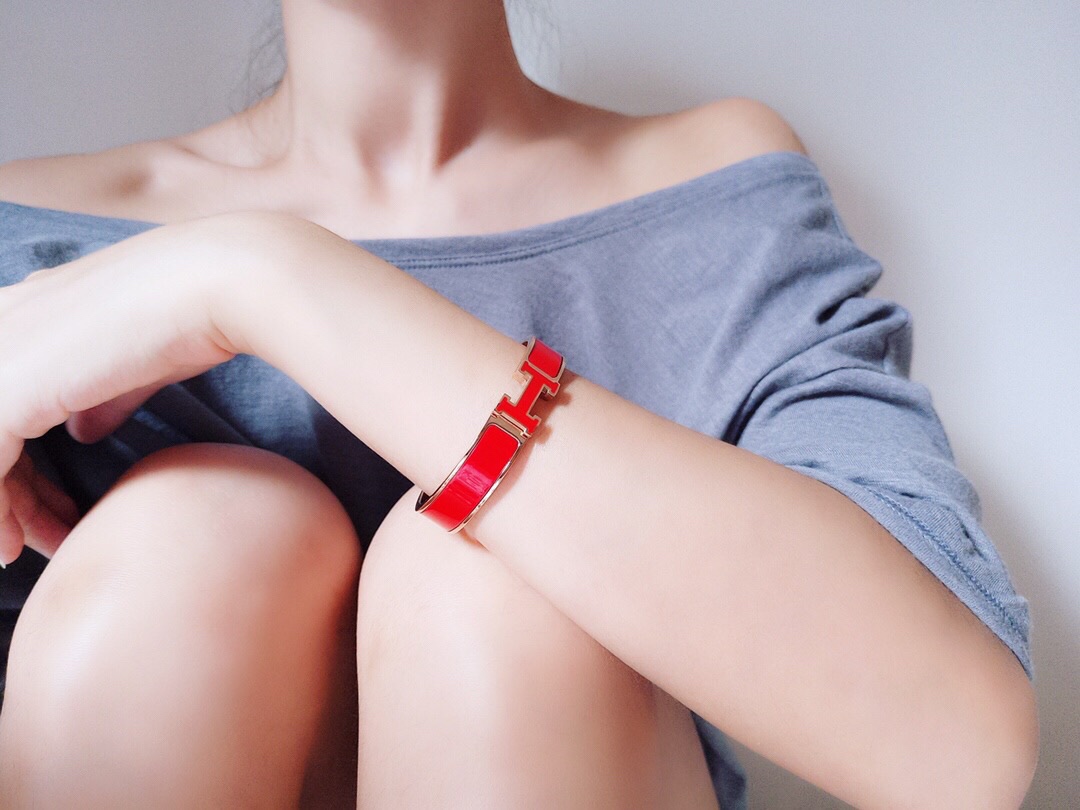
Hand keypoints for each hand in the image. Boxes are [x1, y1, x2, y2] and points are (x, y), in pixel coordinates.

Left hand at [0, 216, 248, 564]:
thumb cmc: (194, 314)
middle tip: (30, 539)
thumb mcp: (135, 362)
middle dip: (3, 492)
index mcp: (23, 312)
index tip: (47, 507)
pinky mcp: (2, 390)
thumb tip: (83, 431)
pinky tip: (11, 546)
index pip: (0, 400)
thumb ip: (100, 399)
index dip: (12, 464)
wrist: (215, 285)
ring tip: (16, 552)